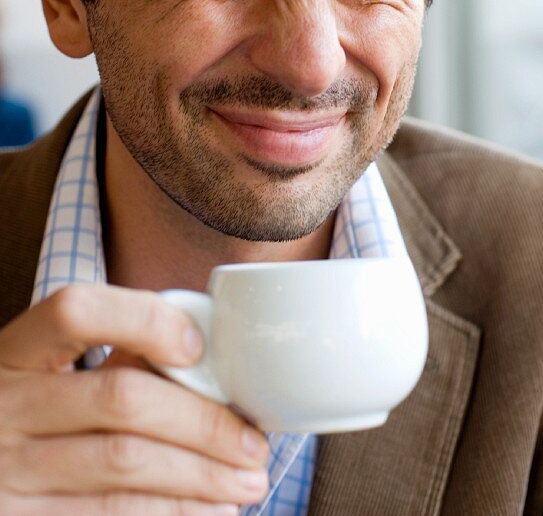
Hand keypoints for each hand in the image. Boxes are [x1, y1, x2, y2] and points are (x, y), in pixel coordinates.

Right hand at [0, 283, 269, 514]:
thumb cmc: (38, 415)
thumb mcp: (54, 375)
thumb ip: (117, 357)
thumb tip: (217, 363)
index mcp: (17, 351)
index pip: (77, 310)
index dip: (144, 320)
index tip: (198, 347)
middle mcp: (5, 405)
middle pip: (121, 398)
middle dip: (203, 422)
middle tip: (253, 443)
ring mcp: (7, 469)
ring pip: (123, 464)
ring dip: (200, 475)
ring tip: (248, 483)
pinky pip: (106, 514)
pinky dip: (169, 513)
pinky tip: (208, 511)